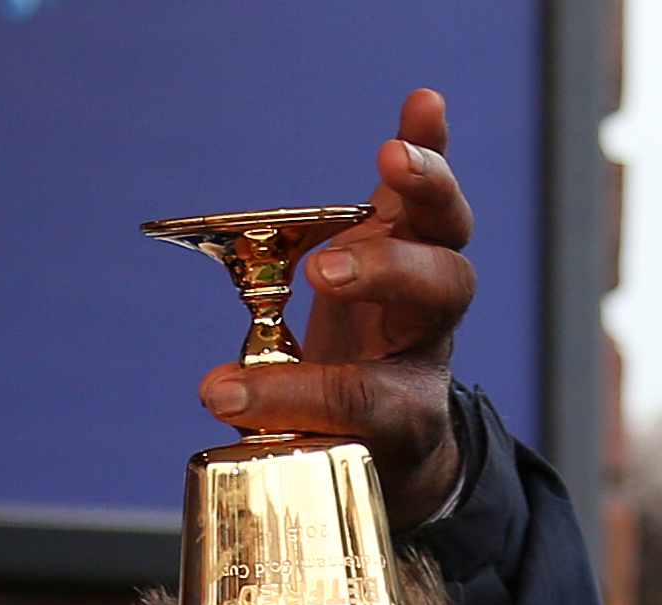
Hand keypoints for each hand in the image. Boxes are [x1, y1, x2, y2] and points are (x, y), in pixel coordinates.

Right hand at [201, 86, 472, 525]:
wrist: (398, 420)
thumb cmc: (349, 430)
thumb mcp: (319, 442)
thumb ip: (276, 414)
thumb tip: (215, 392)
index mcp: (401, 401)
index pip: (359, 394)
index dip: (297, 395)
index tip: (230, 396)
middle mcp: (427, 336)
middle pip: (435, 294)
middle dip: (381, 273)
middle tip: (322, 272)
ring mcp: (427, 280)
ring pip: (445, 233)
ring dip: (424, 189)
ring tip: (393, 155)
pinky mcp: (417, 236)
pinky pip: (430, 191)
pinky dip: (429, 146)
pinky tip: (423, 105)